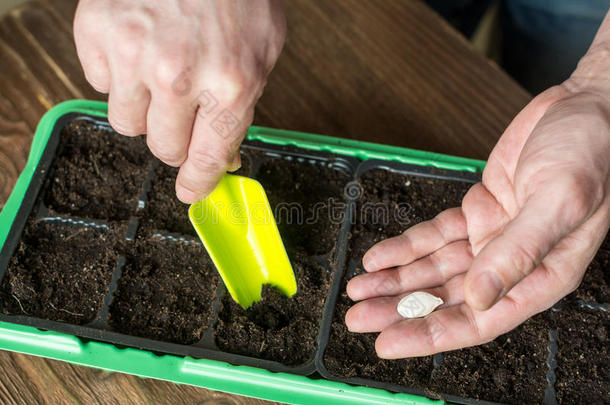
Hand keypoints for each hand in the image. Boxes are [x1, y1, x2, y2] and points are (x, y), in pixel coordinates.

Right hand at [74, 0, 285, 202]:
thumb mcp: (264, 54)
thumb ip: (242, 110)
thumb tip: (224, 158)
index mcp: (230, 86)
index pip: (207, 160)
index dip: (198, 182)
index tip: (192, 190)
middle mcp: (179, 76)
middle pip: (162, 148)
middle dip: (175, 139)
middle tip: (182, 115)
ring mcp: (133, 53)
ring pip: (125, 123)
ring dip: (144, 109)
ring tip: (159, 75)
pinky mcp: (97, 30)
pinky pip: (97, 82)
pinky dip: (116, 74)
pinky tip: (137, 49)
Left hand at [344, 32, 609, 357]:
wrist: (587, 108)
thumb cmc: (591, 153)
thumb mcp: (559, 200)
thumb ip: (519, 251)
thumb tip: (479, 298)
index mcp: (540, 275)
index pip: (479, 319)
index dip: (431, 333)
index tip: (389, 343)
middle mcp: (511, 264)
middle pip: (448, 298)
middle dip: (401, 309)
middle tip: (359, 317)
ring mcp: (491, 238)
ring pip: (434, 268)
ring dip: (395, 279)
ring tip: (359, 287)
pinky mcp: (477, 212)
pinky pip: (434, 236)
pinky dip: (405, 246)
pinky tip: (378, 256)